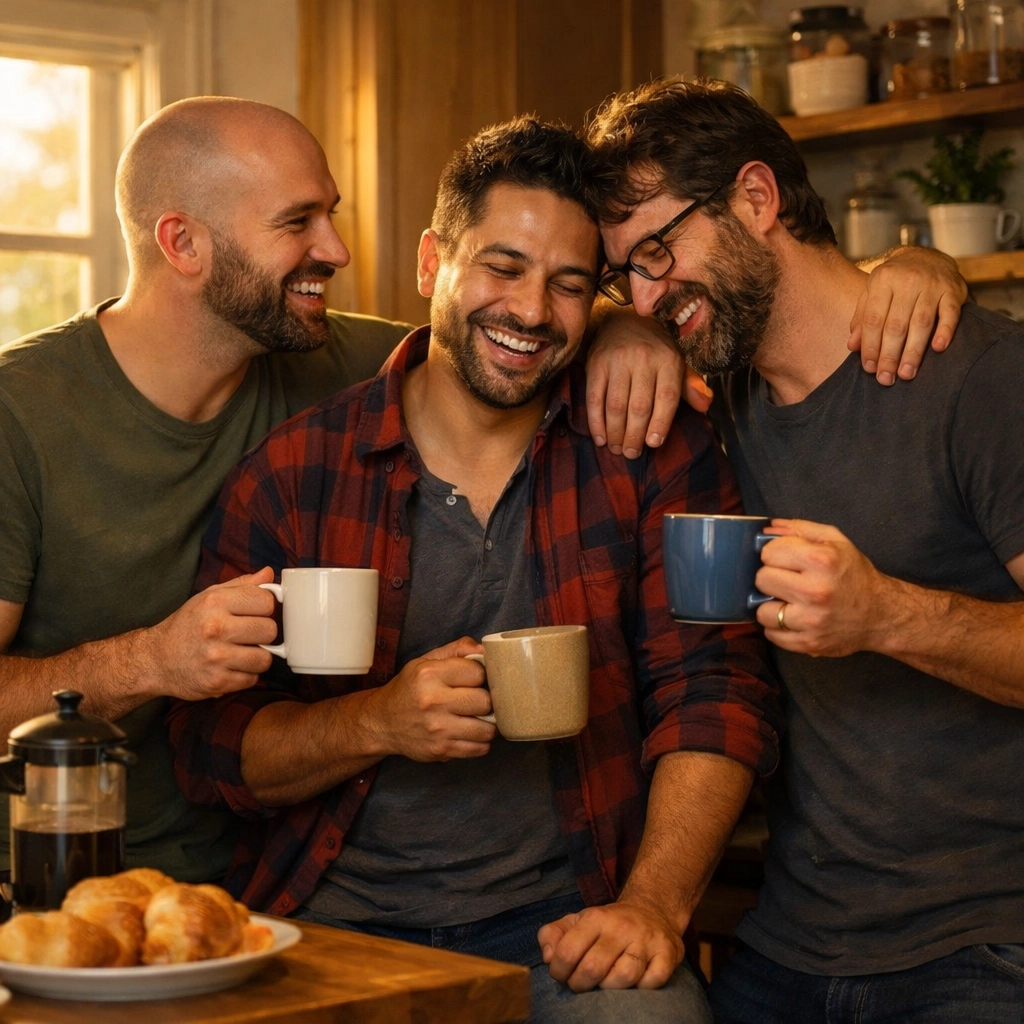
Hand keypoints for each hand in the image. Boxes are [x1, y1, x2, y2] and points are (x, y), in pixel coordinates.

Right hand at [147, 567, 278, 699]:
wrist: (156, 659)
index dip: (266, 608)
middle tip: (248, 635)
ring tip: (242, 652)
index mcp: (215, 602)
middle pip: (270, 630)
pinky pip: (252, 679)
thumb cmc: (188, 625)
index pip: (267, 602)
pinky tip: (231, 667)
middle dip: (263, 634)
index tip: (256, 613)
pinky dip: (246, 675)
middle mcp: (215, 628)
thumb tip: (268, 573)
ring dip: (257, 657)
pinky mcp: (216, 682)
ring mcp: (216, 657)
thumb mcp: (209, 597)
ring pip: (265, 658)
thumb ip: (241, 585)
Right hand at [367, 637, 495, 760]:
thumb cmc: (408, 690)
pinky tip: (470, 733)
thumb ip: (456, 650)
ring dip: (487, 724)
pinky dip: (481, 742)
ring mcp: (437, 729)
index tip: (473, 681)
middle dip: (485, 701)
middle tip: (475, 700)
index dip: (480, 676)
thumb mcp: (425, 662)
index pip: (478, 673)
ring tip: (477, 718)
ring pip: (487, 729)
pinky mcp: (441, 750)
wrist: (382, 723)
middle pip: (485, 702)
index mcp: (429, 674)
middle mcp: (433, 701)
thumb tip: (484, 650)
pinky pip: (479, 749)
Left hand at [537, 900, 682, 991]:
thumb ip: (553, 934)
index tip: (562, 975)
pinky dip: (642, 987)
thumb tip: (547, 957)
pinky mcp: (668, 953)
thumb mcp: (578, 920)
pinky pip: (654, 980)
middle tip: (580, 985)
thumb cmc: (609, 924)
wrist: (653, 909)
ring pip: (624, 975)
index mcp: (595, 917)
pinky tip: (634, 983)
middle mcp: (621, 927)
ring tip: (605, 984)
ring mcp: (646, 940)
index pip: (567, 951)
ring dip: (610, 988)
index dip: (559, 971)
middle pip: (593, 967)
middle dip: (580, 985)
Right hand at [586, 312, 710, 457]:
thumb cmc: (654, 350)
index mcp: (668, 359)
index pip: (666, 397)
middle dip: (634, 435)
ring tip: (617, 449)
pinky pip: (594, 398)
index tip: (653, 444)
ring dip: (615, 433)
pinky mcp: (596, 364)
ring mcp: (618, 360)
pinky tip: (600, 438)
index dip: (660, 423)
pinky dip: (596, 422)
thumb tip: (705, 405)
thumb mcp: (676, 363)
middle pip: (639, 406)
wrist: (622, 322)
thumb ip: (690, 386)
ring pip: (616, 405)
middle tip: (631, 454)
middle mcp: (644, 358)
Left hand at [755, 519, 890, 656]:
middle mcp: (815, 591)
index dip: (774, 554)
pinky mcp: (809, 643)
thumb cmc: (855, 574)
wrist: (882, 614)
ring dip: (771, 607)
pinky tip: (792, 619)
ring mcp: (812, 620)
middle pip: (762, 580)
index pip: (768, 553)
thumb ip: (800, 529)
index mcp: (821, 561)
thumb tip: (767, 528)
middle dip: (771, 578)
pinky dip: (777, 628)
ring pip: (762, 612)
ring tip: (787, 602)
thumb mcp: (836, 541)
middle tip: (786, 581)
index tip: (784, 560)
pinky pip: (772, 635)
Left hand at [850, 246, 966, 384]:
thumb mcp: (872, 293)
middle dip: (890, 355)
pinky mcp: (953, 290)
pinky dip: (945, 331)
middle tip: (887, 378)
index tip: (870, 368)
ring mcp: (932, 285)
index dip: (871, 346)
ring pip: (921, 322)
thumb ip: (862, 318)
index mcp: (883, 281)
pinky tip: (938, 349)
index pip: (874, 319)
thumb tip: (852, 346)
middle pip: (897, 324)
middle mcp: (907, 281)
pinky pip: (950, 313)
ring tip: (907, 373)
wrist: (926, 256)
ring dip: (913, 351)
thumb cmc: (894, 282)